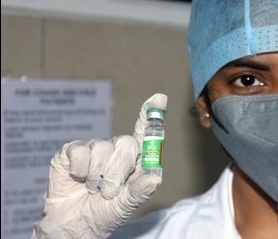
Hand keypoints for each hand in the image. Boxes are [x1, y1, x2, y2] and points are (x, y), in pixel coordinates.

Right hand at [32, 93, 167, 238]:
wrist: (75, 223)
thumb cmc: (105, 212)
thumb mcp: (127, 204)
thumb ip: (140, 191)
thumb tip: (155, 178)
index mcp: (135, 158)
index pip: (146, 131)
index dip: (152, 114)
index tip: (160, 98)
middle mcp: (116, 149)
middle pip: (126, 143)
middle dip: (119, 171)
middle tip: (110, 191)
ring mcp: (94, 148)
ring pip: (103, 149)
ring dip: (98, 176)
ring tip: (94, 189)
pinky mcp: (72, 151)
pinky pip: (80, 151)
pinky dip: (80, 170)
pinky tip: (77, 179)